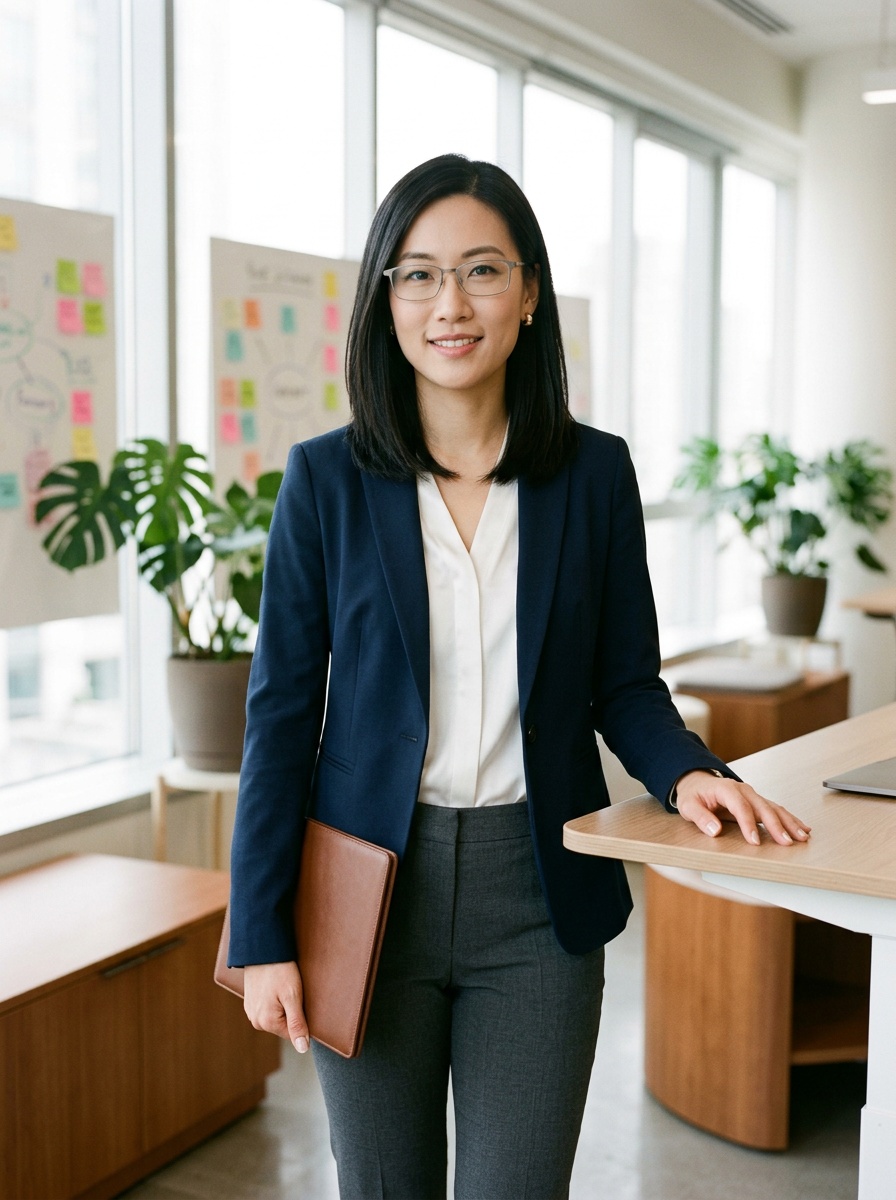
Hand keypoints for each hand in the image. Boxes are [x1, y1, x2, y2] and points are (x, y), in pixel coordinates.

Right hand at [243, 961, 309, 1052]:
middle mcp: (256, 1021)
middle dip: (293, 1012)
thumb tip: (302, 1049)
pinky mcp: (251, 1001)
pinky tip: (278, 986)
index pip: (293, 1033)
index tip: (303, 1000)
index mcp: (266, 1023)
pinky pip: (269, 1008)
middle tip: (295, 991)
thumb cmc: (280, 971)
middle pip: (284, 1025)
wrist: (262, 948)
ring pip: (277, 1016)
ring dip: (284, 1005)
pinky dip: (276, 1000)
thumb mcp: (293, 996)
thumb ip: (297, 1024)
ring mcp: (251, 1011)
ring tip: (286, 987)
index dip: (302, 1018)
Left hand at [673, 770, 810, 846]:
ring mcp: (753, 795)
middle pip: (763, 808)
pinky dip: (790, 819)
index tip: (754, 841)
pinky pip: (776, 810)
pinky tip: (802, 828)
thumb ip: (700, 817)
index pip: (740, 807)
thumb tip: (715, 830)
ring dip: (789, 823)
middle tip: (787, 842)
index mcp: (726, 789)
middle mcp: (744, 790)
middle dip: (776, 826)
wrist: (697, 782)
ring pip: (774, 808)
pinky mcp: (757, 802)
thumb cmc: (693, 794)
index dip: (748, 825)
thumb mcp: (688, 805)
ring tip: (802, 837)